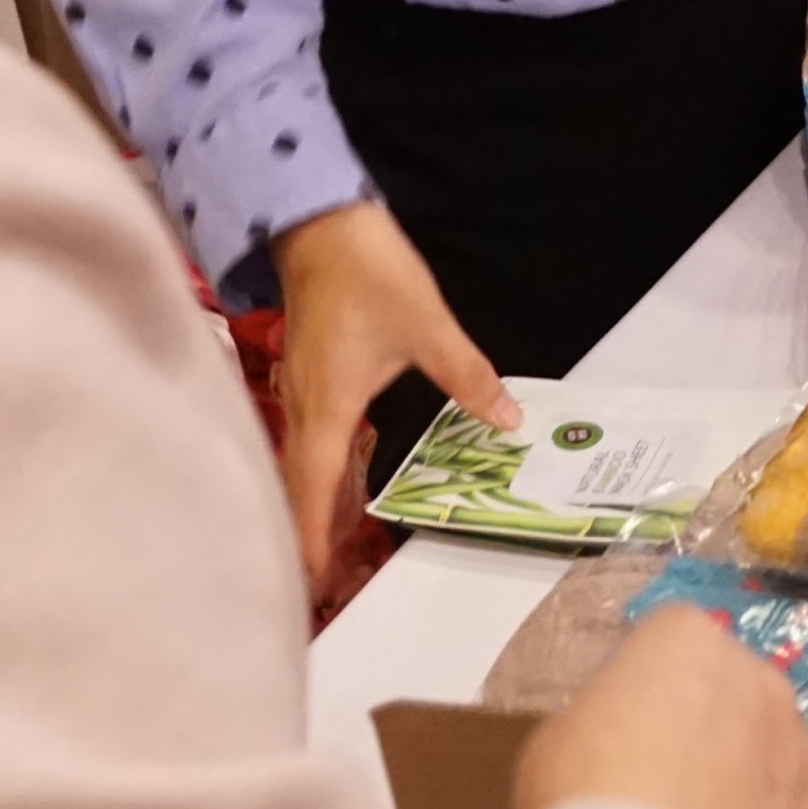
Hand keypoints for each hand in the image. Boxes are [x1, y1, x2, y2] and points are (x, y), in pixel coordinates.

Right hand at [266, 199, 508, 593]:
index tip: (312, 584)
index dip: (312, 539)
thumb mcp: (427, 325)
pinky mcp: (310, 374)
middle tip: (323, 585)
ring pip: (303, 464)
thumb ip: (467, 376)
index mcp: (328, 405)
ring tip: (331, 550)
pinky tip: (342, 484)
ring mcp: (303, 390)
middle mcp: (306, 406)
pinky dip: (321, 472)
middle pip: (301, 487)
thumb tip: (506, 419)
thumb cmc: (367, 272)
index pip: (313, 488)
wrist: (319, 223)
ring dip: (315, 506)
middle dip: (310, 536)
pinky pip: (311, 439)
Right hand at [518, 608, 807, 808]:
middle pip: (735, 693)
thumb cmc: (582, 802)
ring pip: (775, 759)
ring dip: (746, 786)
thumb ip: (605, 720)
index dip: (645, 686)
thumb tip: (625, 738)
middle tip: (661, 787)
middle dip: (708, 728)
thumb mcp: (557, 741)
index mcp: (689, 642)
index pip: (671, 642)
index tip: (621, 727)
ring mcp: (804, 756)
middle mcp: (762, 682)